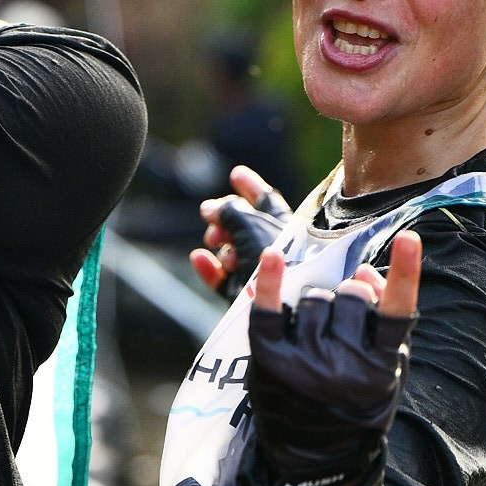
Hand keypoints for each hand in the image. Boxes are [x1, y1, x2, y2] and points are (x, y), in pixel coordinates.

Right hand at [190, 163, 292, 296]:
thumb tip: (210, 208)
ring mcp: (257, 274)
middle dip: (225, 219)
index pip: (268, 202)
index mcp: (287, 229)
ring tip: (216, 244)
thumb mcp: (253, 226)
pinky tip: (198, 258)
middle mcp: (274, 250)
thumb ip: (230, 211)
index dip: (252, 187)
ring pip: (229, 252)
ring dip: (219, 245)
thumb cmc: (278, 262)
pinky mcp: (243, 296)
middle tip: (211, 218)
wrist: (284, 311)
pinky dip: (208, 268)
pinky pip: (220, 278)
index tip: (236, 174)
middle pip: (243, 226)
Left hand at [245, 231, 420, 485]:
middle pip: (350, 296)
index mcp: (380, 369)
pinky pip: (268, 311)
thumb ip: (385, 324)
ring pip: (314, 299)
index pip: (397, 314)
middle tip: (343, 324)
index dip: (405, 274)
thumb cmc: (357, 408)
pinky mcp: (269, 363)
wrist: (316, 463)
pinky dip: (269, 282)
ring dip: (317, 306)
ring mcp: (304, 364)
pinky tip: (271, 257)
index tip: (410, 239)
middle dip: (349, 300)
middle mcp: (344, 366)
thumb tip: (367, 272)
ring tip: (315, 335)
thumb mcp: (386, 374)